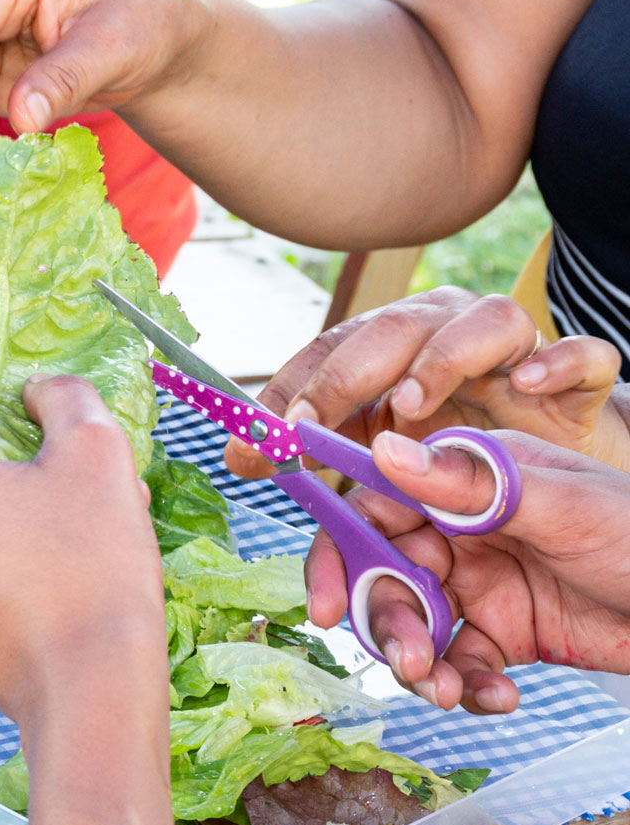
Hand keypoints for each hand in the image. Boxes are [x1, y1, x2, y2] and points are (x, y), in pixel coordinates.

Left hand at [0, 376, 166, 733]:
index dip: (1, 422)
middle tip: (74, 492)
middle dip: (10, 476)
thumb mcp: (96, 451)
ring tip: (74, 538)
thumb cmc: (90, 565)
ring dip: (8, 522)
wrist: (88, 688)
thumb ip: (62, 398)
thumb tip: (35, 390)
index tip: (47, 443)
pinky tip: (54, 581)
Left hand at [228, 288, 625, 480]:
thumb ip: (328, 476)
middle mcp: (448, 349)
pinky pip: (583, 359)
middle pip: (394, 333)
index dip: (293, 391)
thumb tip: (240, 459)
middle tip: (309, 423)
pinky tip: (531, 385)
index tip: (261, 437)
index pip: (330, 359)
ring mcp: (516, 362)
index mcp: (391, 367)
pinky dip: (560, 364)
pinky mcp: (579, 386)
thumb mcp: (392, 487)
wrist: (575, 500)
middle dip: (345, 376)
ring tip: (411, 400)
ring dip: (443, 358)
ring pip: (486, 324)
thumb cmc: (473, 486)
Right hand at [314, 428, 629, 713]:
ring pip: (413, 626)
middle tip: (410, 662)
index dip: (339, 554)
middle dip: (386, 624)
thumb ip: (468, 482)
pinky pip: (460, 664)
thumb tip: (381, 447)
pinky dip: (469, 686)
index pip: (376, 508)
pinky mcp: (505, 634)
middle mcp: (463, 531)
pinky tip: (498, 696)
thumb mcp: (559, 505)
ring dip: (420, 664)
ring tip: (449, 691)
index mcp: (469, 482)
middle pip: (383, 575)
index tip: (326, 604)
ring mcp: (481, 584)